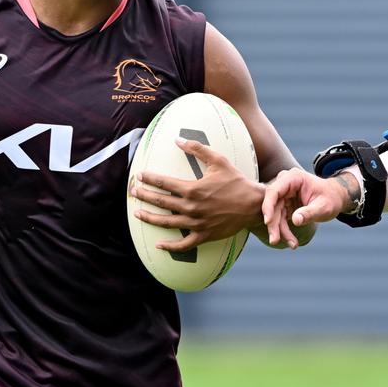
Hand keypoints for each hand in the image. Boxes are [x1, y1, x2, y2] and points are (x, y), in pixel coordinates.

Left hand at [131, 137, 262, 251]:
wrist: (253, 205)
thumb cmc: (236, 181)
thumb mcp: (218, 161)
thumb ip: (197, 149)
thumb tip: (177, 140)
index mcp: (193, 189)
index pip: (164, 183)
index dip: (149, 178)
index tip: (139, 176)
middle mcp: (192, 207)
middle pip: (161, 202)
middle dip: (144, 195)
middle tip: (133, 191)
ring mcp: (197, 223)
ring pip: (167, 222)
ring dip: (149, 218)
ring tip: (137, 213)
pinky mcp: (204, 235)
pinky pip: (183, 244)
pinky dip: (170, 246)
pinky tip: (158, 244)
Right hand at [261, 168, 353, 246]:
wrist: (334, 198)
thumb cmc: (330, 198)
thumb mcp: (324, 206)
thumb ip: (310, 212)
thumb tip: (296, 221)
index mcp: (293, 178)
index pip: (274, 190)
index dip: (268, 205)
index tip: (267, 221)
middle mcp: (285, 184)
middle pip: (272, 205)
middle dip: (273, 224)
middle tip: (274, 240)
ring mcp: (284, 194)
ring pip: (275, 214)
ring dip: (280, 231)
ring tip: (293, 245)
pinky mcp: (284, 204)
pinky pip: (280, 219)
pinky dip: (284, 231)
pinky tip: (292, 242)